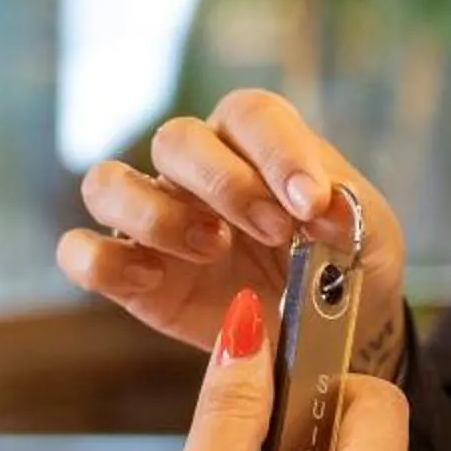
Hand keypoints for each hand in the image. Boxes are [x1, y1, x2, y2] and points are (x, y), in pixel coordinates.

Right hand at [59, 91, 410, 378]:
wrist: (332, 335)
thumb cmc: (346, 267)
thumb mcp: (369, 238)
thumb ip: (349, 213)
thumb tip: (325, 205)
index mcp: (257, 142)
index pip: (251, 115)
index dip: (277, 151)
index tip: (310, 202)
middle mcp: (198, 170)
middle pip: (176, 139)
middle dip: (224, 183)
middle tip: (274, 232)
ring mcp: (157, 219)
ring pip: (107, 182)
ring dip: (155, 214)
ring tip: (211, 250)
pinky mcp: (133, 274)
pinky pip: (81, 251)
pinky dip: (99, 260)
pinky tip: (151, 282)